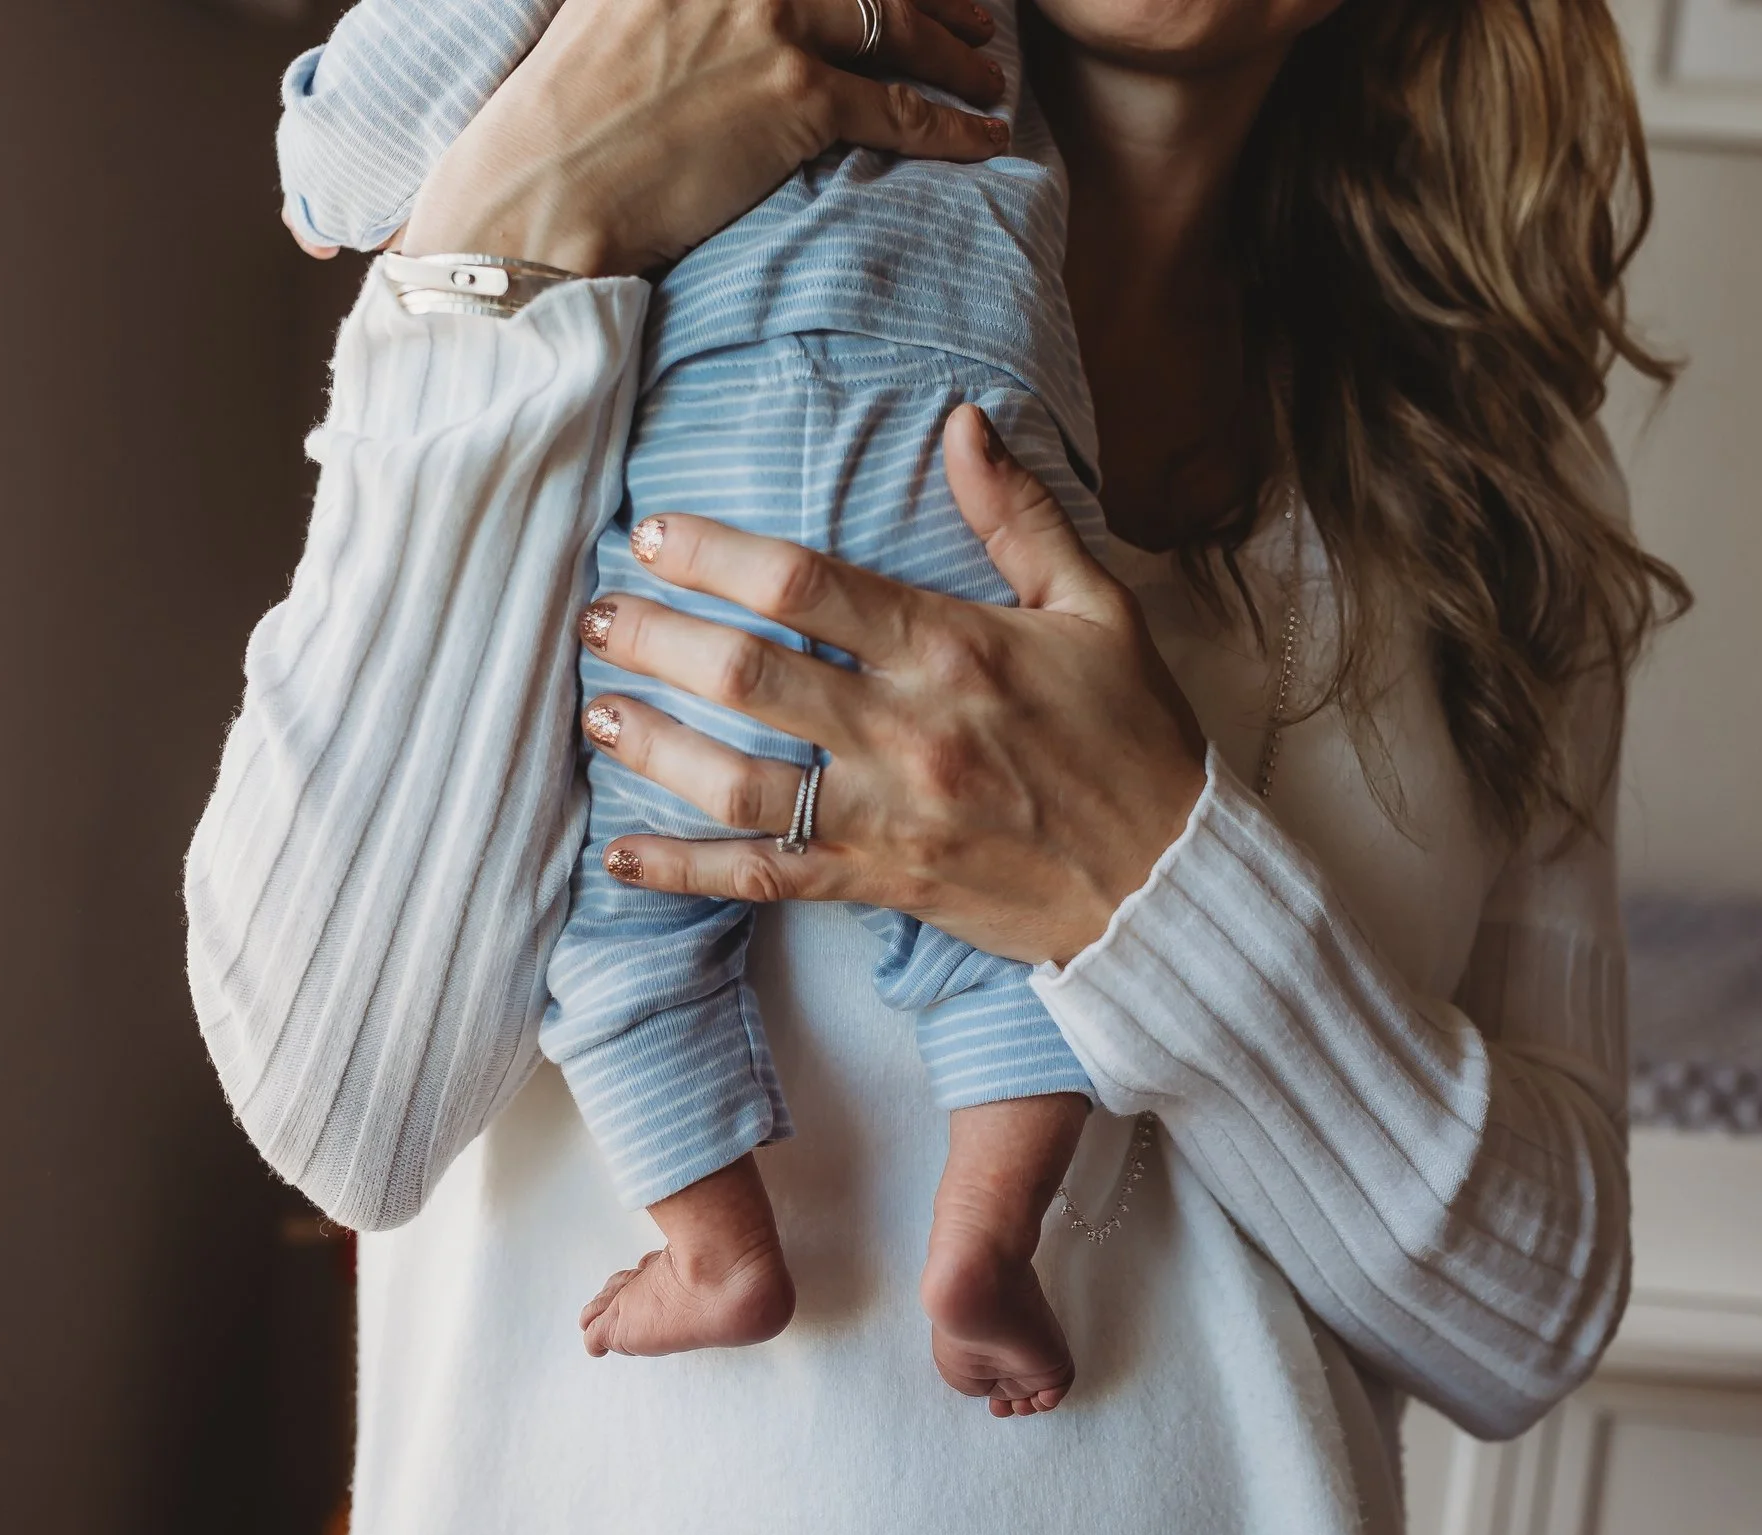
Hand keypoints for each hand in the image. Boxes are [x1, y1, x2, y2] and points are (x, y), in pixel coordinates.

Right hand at [401, 0, 1011, 275]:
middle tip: (974, 18)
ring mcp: (771, 20)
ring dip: (957, 54)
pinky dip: (953, 125)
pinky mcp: (795, 94)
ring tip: (988, 77)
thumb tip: (722, 19)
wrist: (543, 189)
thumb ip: (678, 3)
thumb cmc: (562, 123)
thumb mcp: (611, 17)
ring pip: (898, 27)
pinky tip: (983, 137)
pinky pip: (902, 106)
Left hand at [575, 406, 1209, 966]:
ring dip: (653, 745)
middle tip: (594, 613)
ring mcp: (888, 816)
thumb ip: (1019, 517)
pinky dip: (686, 871)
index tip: (654, 534)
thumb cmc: (1133, 739)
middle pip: (749, 675)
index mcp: (955, 649)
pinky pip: (764, 879)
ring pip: (739, 781)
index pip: (806, 586)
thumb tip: (962, 422)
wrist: (1167, 884)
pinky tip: (621, 854)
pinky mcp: (880, 885)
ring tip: (595, 711)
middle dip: (654, 638)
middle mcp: (909, 732)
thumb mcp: (1096, 609)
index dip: (714, 553)